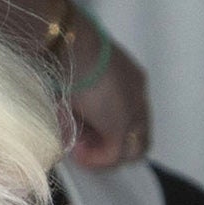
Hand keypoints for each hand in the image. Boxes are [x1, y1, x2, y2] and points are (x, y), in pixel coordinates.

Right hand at [65, 39, 148, 167]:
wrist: (71, 45)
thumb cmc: (65, 53)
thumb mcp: (77, 76)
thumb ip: (81, 98)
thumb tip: (67, 117)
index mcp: (130, 76)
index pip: (133, 113)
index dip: (109, 127)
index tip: (82, 129)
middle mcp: (137, 93)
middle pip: (138, 134)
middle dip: (109, 144)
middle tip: (81, 143)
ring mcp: (132, 110)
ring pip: (130, 149)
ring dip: (102, 153)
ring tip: (77, 147)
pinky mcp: (120, 125)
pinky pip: (113, 155)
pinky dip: (94, 159)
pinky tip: (76, 152)